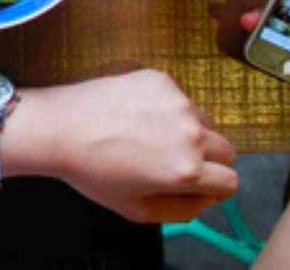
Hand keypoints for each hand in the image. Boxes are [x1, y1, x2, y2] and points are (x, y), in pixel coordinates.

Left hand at [21, 70, 236, 222]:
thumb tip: (206, 198)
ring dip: (187, 131)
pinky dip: (166, 107)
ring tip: (147, 135)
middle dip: (207, 159)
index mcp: (187, 170)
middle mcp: (190, 133)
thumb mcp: (137, 209)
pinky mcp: (162, 79)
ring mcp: (178, 101)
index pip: (230, 180)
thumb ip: (183, 210)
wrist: (60, 127)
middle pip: (225, 149)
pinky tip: (135, 114)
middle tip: (173, 160)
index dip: (214, 186)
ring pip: (203, 121)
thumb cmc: (93, 172)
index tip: (196, 183)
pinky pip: (179, 98)